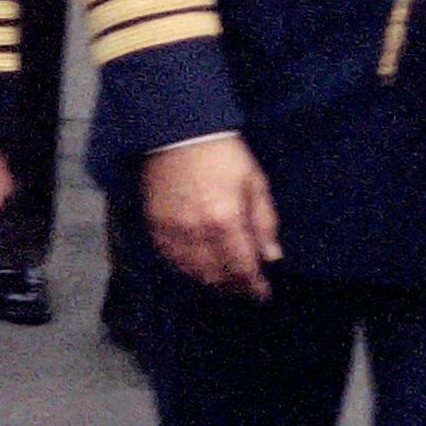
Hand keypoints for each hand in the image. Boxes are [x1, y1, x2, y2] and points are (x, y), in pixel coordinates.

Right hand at [139, 136, 278, 299]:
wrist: (178, 130)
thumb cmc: (223, 153)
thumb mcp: (253, 181)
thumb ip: (264, 221)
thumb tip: (271, 256)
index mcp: (226, 219)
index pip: (242, 267)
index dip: (254, 286)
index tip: (262, 294)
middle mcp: (197, 231)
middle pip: (217, 275)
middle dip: (233, 287)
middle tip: (244, 290)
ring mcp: (172, 230)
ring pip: (192, 271)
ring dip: (210, 281)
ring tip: (223, 282)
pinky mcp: (154, 224)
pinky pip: (169, 258)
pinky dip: (185, 269)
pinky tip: (196, 268)